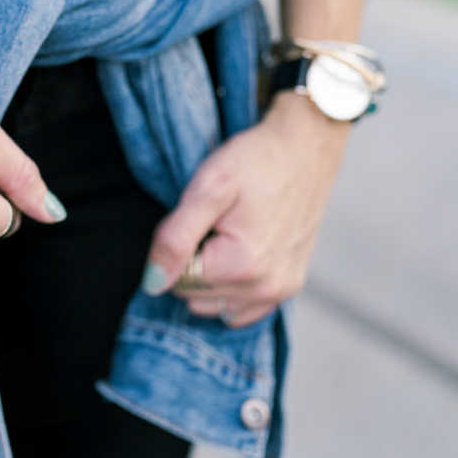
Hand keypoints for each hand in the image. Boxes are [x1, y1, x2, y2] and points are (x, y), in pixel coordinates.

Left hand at [142, 92, 349, 326]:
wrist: (305, 147)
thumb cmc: (255, 161)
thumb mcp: (207, 189)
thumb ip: (175, 239)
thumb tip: (153, 284)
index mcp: (241, 267)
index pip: (175, 282)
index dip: (178, 247)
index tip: (203, 219)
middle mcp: (265, 288)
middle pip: (194, 295)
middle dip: (194, 262)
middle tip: (216, 224)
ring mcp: (281, 291)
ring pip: (215, 304)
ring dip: (211, 276)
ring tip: (230, 234)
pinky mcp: (290, 287)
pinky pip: (242, 310)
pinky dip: (232, 289)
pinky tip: (240, 255)